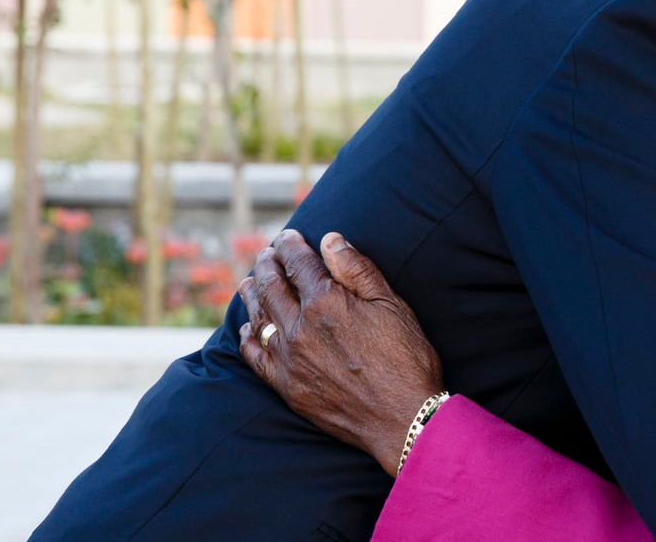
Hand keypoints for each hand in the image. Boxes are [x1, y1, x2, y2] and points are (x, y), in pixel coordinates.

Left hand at [237, 229, 444, 475]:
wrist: (403, 419)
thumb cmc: (406, 359)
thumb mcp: (392, 305)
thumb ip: (357, 270)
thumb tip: (330, 240)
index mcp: (326, 302)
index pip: (299, 263)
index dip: (290, 245)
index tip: (287, 236)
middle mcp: (300, 328)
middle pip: (272, 286)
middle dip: (267, 264)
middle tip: (267, 254)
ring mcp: (289, 359)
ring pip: (259, 317)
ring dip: (252, 294)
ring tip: (249, 282)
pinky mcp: (287, 387)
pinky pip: (255, 357)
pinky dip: (248, 338)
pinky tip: (249, 328)